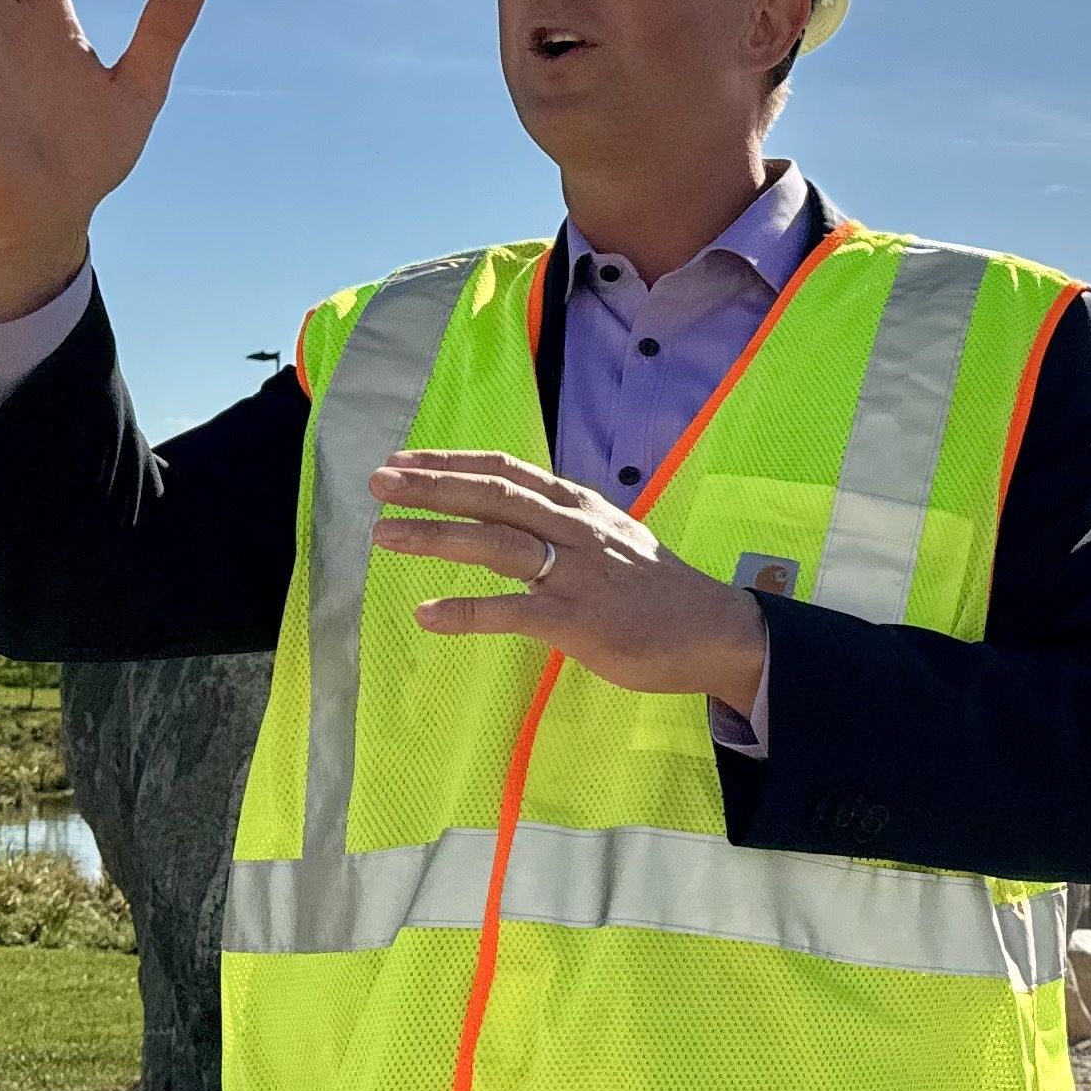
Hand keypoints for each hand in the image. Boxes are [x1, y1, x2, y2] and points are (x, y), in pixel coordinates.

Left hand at [364, 451, 767, 709]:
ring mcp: (578, 573)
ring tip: (383, 535)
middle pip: (493, 496)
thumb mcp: (611, 536)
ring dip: (436, 536)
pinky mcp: (580, 620)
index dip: (451, 463)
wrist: (714, 630)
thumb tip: (513, 515)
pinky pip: (513, 611)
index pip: (506, 471)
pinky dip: (467, 612)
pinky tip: (427, 614)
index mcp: (579, 506)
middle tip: (377, 482)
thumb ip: (563, 524)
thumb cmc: (656, 588)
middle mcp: (576, 529)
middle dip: (431, 486)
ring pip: (497, 544)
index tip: (403, 460)